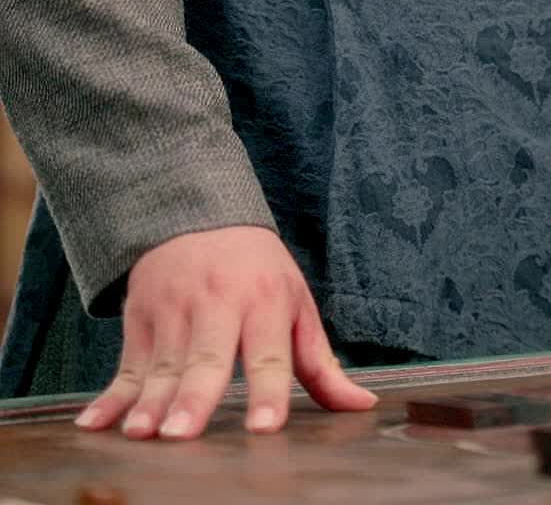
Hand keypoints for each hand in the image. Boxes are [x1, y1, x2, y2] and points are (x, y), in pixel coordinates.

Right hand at [73, 225, 376, 438]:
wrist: (196, 211)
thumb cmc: (256, 270)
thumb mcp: (295, 304)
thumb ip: (321, 363)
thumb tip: (361, 407)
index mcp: (264, 301)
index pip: (268, 356)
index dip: (267, 393)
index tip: (264, 428)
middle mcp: (218, 304)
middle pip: (206, 359)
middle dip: (194, 397)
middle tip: (182, 435)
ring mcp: (174, 310)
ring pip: (162, 366)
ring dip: (148, 403)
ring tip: (141, 434)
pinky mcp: (140, 317)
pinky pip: (125, 366)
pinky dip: (108, 397)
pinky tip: (94, 425)